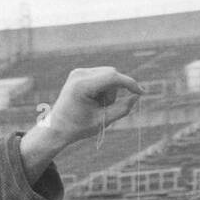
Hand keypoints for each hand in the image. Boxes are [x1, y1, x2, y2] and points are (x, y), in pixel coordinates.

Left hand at [20, 67, 142, 178]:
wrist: (57, 127)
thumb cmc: (78, 127)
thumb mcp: (103, 121)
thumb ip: (122, 109)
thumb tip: (137, 96)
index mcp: (82, 86)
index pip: (112, 77)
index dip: (129, 83)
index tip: (141, 92)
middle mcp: (79, 74)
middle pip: (112, 74)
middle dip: (116, 91)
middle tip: (106, 108)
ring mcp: (78, 71)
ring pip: (108, 74)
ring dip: (109, 90)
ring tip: (97, 106)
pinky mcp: (79, 73)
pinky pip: (101, 76)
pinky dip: (103, 88)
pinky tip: (94, 100)